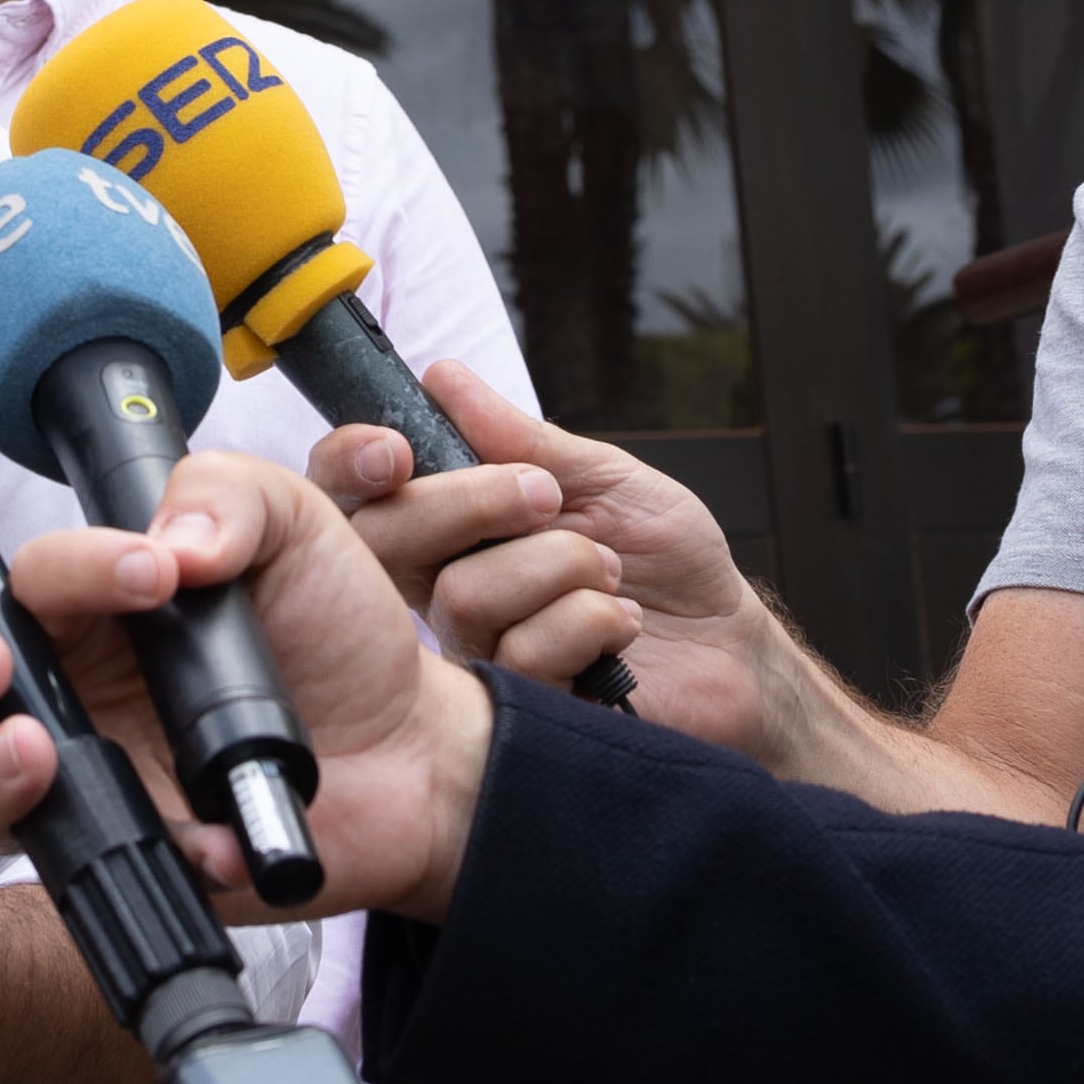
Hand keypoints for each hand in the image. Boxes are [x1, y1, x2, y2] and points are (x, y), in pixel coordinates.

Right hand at [0, 448, 491, 920]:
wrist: (413, 747)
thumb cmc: (333, 629)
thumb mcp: (294, 524)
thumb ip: (225, 495)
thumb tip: (169, 542)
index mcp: (91, 607)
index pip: (29, 581)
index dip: (71, 570)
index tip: (149, 574)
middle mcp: (69, 695)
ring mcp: (93, 782)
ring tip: (36, 756)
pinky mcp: (136, 856)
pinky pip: (101, 871)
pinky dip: (158, 854)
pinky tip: (215, 839)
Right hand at [317, 362, 805, 763]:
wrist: (731, 646)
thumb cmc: (668, 562)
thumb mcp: (602, 478)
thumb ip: (521, 439)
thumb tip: (444, 379)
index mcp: (454, 528)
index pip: (361, 496)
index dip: (352, 465)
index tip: (393, 449)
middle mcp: (448, 588)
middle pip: (386, 541)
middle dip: (470, 500)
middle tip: (547, 496)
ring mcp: (478, 651)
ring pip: (464, 595)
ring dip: (561, 566)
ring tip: (612, 574)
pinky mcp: (518, 704)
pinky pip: (521, 650)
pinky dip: (591, 620)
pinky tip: (622, 625)